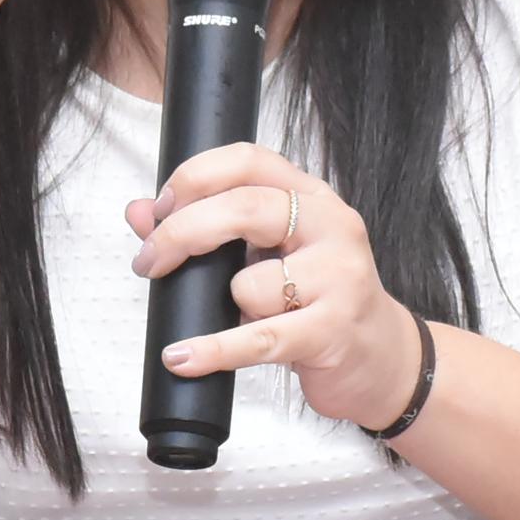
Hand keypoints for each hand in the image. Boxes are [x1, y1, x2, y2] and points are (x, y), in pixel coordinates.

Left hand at [129, 143, 421, 429]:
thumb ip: (204, 228)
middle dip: (181, 233)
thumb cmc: (318, 300)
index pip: (248, 160)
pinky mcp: (333, 329)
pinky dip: (213, 350)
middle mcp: (331, 225)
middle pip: (244, 207)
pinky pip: (259, 338)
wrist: (382, 359)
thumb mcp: (267, 255)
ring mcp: (339, 276)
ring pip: (250, 283)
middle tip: (150, 262)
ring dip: (228, 306)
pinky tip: (183, 357)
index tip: (161, 208)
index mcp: (311, 196)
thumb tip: (138, 212)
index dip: (195, 177)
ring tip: (245, 318)